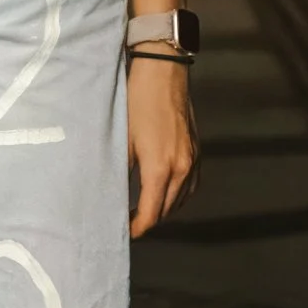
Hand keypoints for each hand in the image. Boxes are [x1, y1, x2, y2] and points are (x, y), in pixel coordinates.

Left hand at [126, 54, 197, 237]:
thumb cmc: (135, 104)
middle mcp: (182, 168)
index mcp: (160, 168)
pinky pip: (191, 185)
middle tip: (127, 223)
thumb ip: (119, 171)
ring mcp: (193, 160)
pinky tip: (162, 193)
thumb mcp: (121, 140)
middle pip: (167, 210)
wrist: (162, 74)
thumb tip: (111, 194)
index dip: (137, 227)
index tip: (123, 233)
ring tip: (141, 211)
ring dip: (163, 209)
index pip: (151, 212)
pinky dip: (177, 195)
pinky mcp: (197, 151)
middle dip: (148, 221)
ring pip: (181, 199)